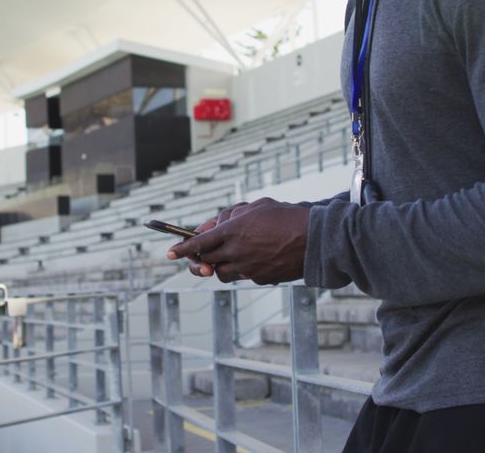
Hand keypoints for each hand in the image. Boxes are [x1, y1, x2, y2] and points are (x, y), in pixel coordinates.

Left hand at [168, 198, 309, 284]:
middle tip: (200, 254)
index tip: (169, 254)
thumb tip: (217, 225)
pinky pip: (243, 276)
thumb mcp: (257, 206)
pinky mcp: (260, 278)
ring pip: (222, 272)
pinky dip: (243, 268)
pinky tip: (257, 257)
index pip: (198, 242)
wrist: (316, 240)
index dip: (182, 249)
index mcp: (233, 230)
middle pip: (207, 259)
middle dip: (200, 257)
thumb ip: (233, 214)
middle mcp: (237, 251)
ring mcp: (248, 268)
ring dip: (220, 264)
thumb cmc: (288, 217)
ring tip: (232, 253)